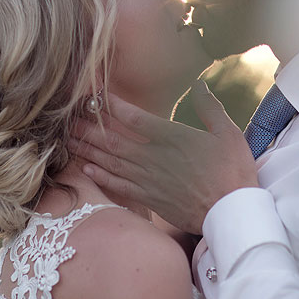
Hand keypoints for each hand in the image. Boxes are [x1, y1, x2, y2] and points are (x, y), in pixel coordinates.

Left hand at [69, 81, 258, 234]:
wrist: (230, 213)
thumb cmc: (232, 171)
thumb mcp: (227, 132)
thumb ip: (209, 107)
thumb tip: (200, 85)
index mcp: (169, 135)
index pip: (131, 115)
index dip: (109, 104)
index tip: (92, 95)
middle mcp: (151, 156)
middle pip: (111, 138)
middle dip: (88, 126)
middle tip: (67, 117)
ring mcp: (147, 178)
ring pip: (109, 161)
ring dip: (87, 149)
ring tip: (68, 139)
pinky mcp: (148, 198)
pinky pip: (118, 185)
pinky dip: (100, 176)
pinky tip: (86, 170)